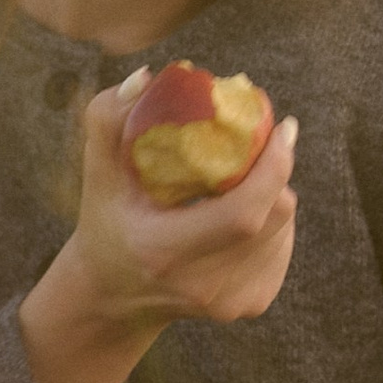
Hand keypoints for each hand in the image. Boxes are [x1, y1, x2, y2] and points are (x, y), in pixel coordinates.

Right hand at [19, 77, 299, 382]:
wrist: (112, 299)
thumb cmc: (106, 224)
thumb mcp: (98, 176)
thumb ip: (108, 122)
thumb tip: (144, 77)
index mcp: (165, 251)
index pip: (244, 213)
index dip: (274, 167)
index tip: (283, 126)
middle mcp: (203, 284)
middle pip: (274, 216)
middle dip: (276, 171)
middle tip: (264, 140)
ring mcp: (231, 302)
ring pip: (284, 228)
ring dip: (275, 193)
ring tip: (245, 177)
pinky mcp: (251, 305)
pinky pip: (284, 246)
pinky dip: (273, 220)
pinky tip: (245, 211)